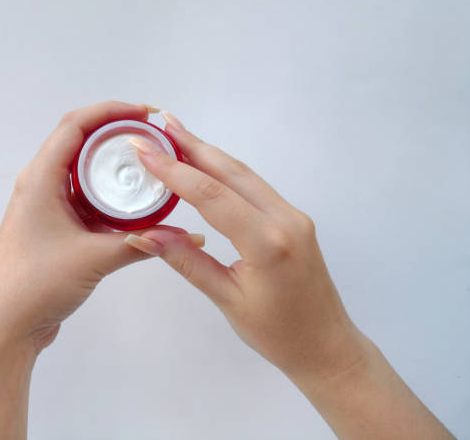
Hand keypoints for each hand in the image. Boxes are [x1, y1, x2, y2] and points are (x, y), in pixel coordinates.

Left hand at [0, 101, 201, 351]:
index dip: (111, 111)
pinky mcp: (55, 227)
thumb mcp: (94, 258)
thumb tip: (187, 237)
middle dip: (117, 135)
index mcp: (41, 178)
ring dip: (112, 166)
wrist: (5, 325)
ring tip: (148, 165)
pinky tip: (134, 204)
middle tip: (154, 139)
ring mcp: (47, 206)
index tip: (146, 114)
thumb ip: (141, 244)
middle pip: (80, 143)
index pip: (75, 125)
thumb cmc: (38, 283)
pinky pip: (85, 198)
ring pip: (83, 172)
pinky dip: (109, 195)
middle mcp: (41, 185)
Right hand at [125, 111, 453, 439]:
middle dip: (193, 145)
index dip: (173, 170)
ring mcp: (293, 215)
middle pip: (231, 172)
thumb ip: (186, 261)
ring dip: (210, 154)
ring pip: (245, 175)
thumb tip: (144, 233)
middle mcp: (285, 218)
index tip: (143, 149)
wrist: (326, 345)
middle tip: (160, 124)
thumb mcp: (227, 299)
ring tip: (178, 135)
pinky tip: (207, 166)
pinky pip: (255, 187)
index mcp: (267, 242)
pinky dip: (226, 172)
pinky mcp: (294, 219)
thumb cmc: (277, 334)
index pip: (211, 194)